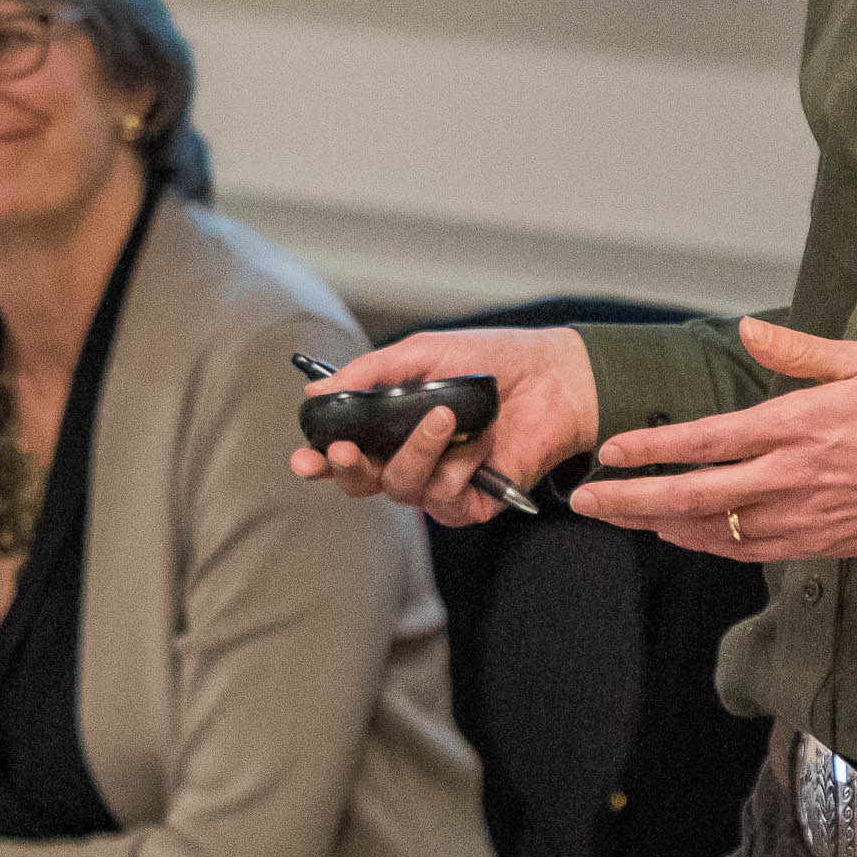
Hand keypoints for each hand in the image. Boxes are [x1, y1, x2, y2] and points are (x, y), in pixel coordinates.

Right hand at [286, 327, 598, 527]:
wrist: (551, 376)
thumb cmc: (488, 361)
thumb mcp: (420, 354)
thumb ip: (368, 375)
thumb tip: (315, 395)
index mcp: (389, 426)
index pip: (343, 452)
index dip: (319, 460)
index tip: (305, 458)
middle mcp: (408, 458)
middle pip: (361, 482)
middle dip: (348, 468)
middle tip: (349, 448)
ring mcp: (439, 483)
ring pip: (402, 487)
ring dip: (418, 451)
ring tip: (445, 417)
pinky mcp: (472, 502)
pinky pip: (445, 499)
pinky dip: (459, 466)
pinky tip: (481, 441)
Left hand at [569, 317, 856, 558]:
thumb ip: (795, 350)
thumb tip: (749, 329)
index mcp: (792, 425)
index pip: (703, 440)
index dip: (649, 448)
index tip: (609, 451)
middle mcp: (788, 475)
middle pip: (691, 494)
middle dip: (630, 499)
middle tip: (587, 501)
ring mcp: (800, 515)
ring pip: (713, 529)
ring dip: (661, 524)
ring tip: (623, 517)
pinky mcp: (817, 543)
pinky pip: (748, 550)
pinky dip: (707, 544)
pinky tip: (682, 535)